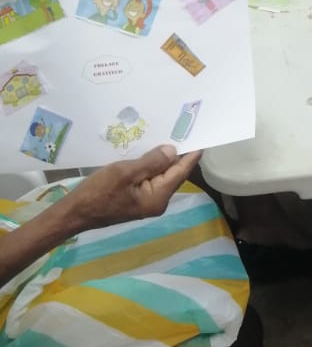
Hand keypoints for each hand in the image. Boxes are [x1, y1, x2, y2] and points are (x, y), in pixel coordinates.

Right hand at [64, 145, 201, 231]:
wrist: (74, 213)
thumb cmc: (98, 192)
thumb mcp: (126, 172)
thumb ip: (152, 162)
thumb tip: (173, 151)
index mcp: (158, 197)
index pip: (180, 173)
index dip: (191, 156)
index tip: (202, 140)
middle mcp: (157, 202)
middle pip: (172, 175)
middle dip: (178, 156)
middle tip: (185, 133)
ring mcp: (146, 202)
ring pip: (161, 177)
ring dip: (163, 160)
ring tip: (171, 138)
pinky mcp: (136, 200)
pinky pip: (150, 180)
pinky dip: (152, 167)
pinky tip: (150, 154)